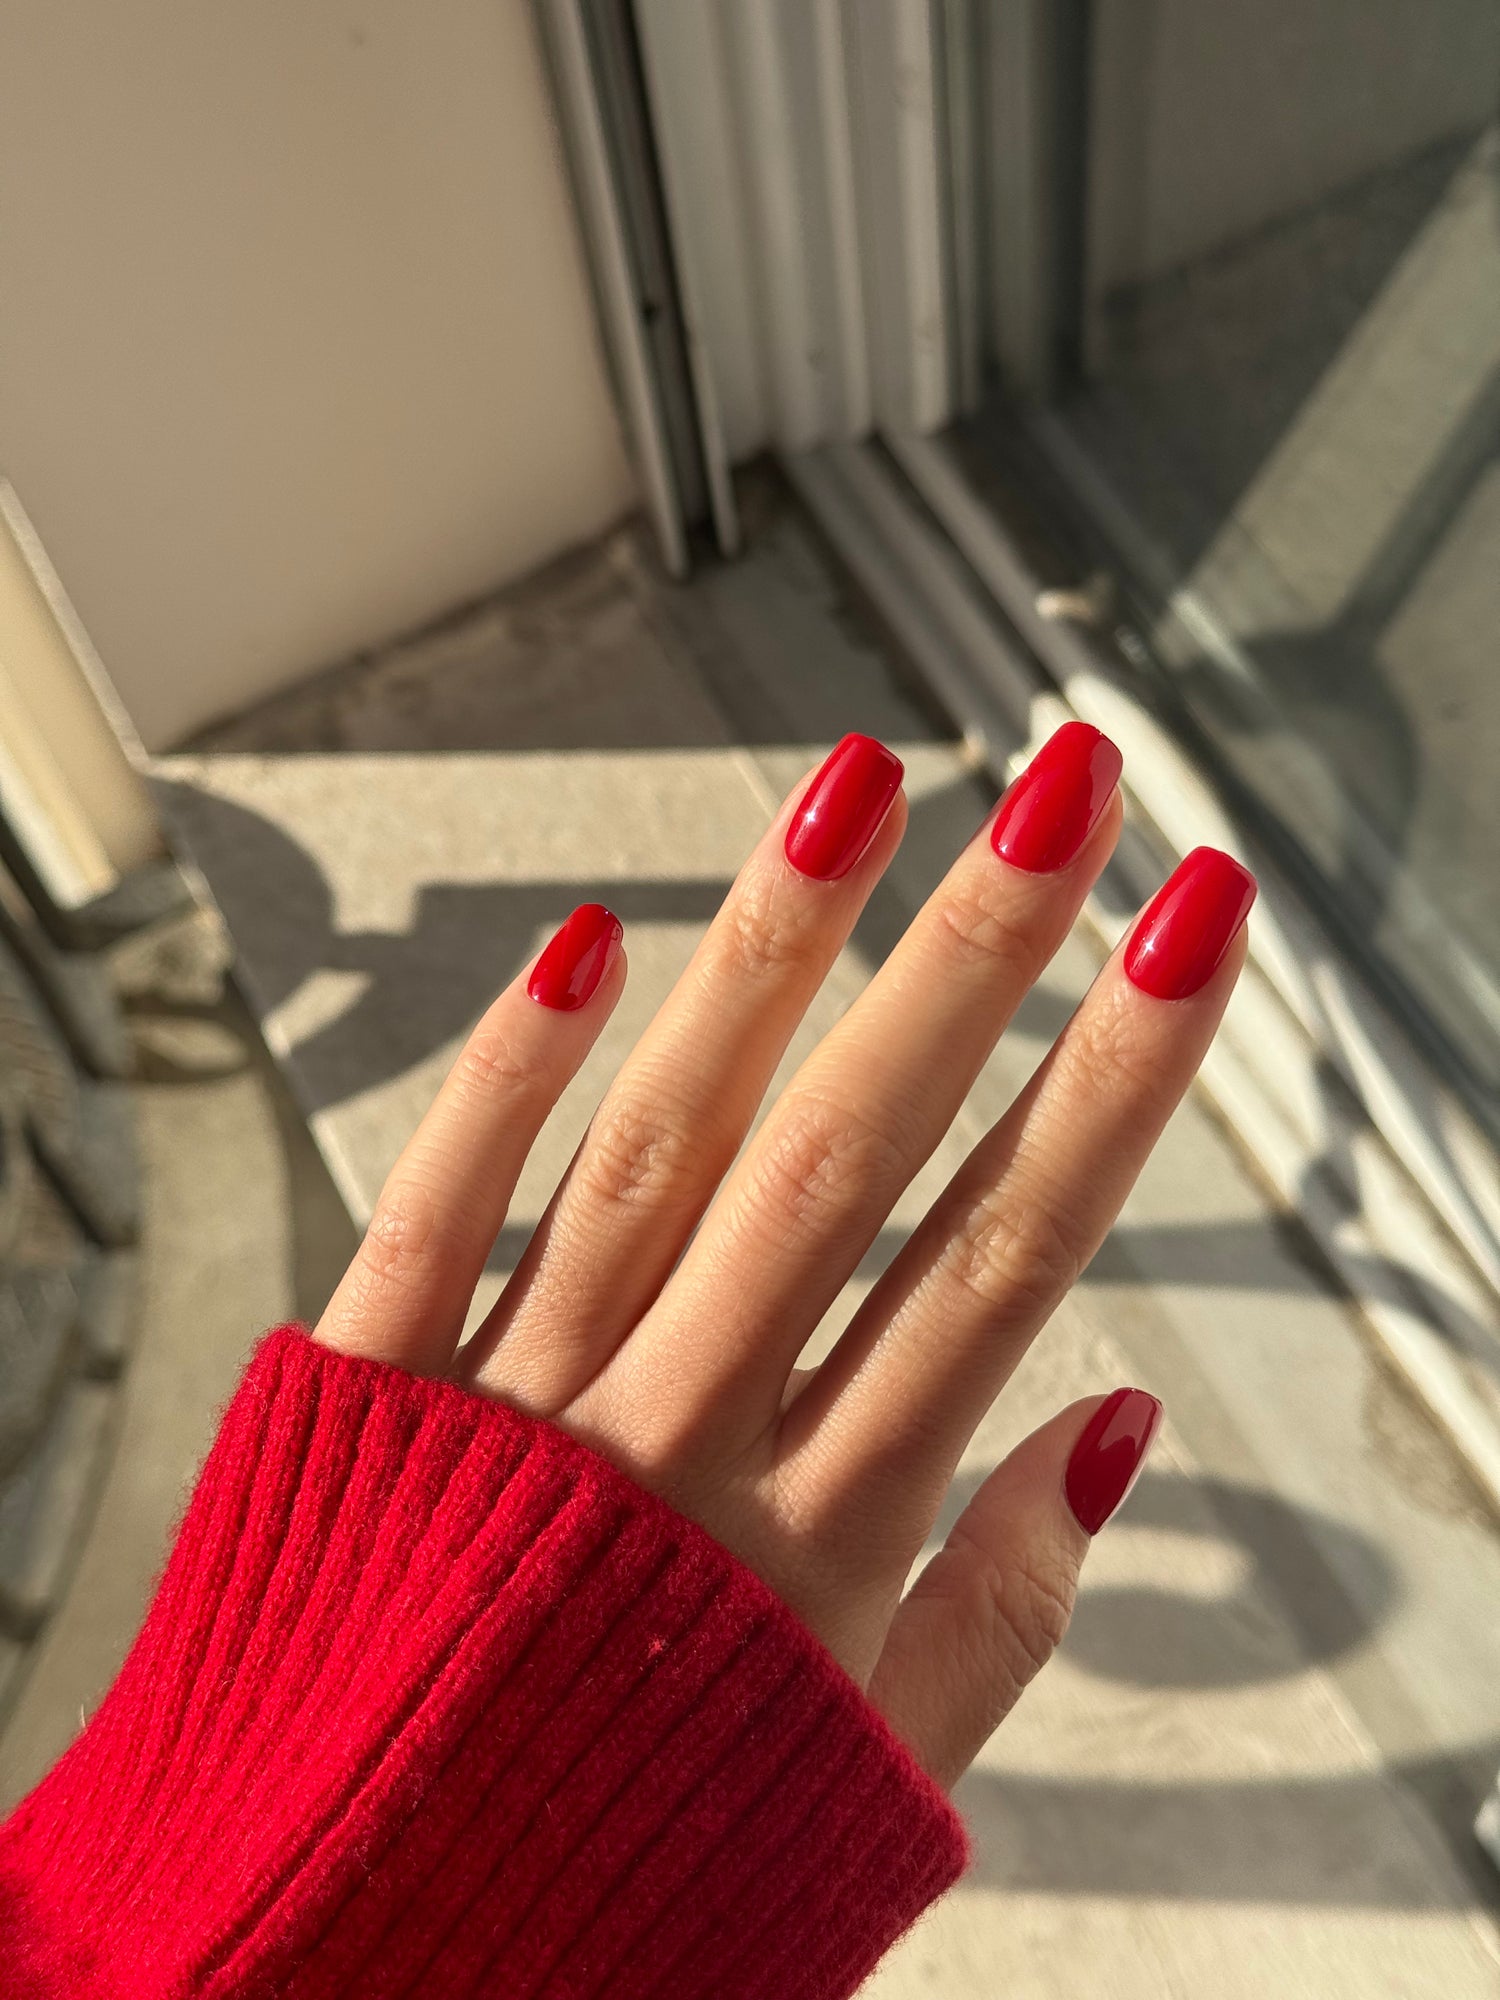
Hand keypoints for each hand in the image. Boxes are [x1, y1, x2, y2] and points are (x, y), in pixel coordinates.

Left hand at [314, 725, 1252, 1787]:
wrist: (350, 1987)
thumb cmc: (629, 1872)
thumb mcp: (864, 1783)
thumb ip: (1001, 1611)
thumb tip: (1122, 1423)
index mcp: (820, 1552)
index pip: (999, 1267)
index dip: (1110, 1087)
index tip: (1189, 931)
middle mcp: (677, 1457)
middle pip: (847, 1166)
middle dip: (970, 963)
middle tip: (1062, 788)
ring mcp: (515, 1420)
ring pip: (660, 1149)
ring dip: (764, 960)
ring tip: (855, 788)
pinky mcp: (365, 1409)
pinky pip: (433, 1218)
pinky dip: (504, 1079)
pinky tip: (582, 940)